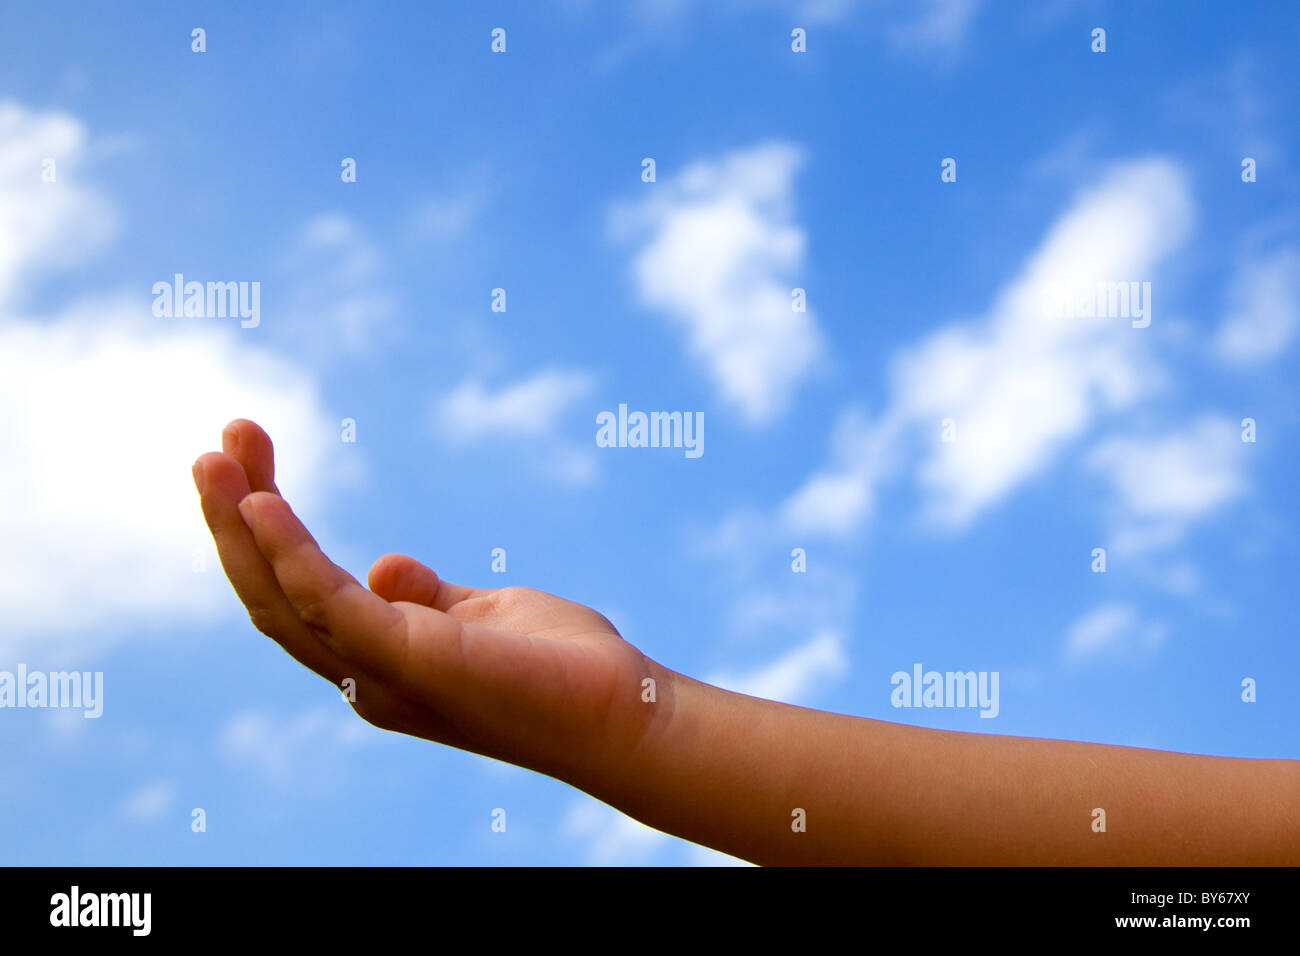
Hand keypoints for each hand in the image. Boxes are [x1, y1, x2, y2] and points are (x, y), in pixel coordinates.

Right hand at [192, 420, 674, 786]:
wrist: (627, 713)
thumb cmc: (562, 669)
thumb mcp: (483, 616)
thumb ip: (428, 598)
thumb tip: (380, 566)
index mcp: (379, 662)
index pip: (298, 593)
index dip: (265, 532)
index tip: (254, 458)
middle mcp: (365, 677)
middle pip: (273, 595)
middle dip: (235, 520)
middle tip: (218, 443)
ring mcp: (382, 675)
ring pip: (281, 600)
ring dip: (241, 525)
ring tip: (218, 452)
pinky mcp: (410, 662)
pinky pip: (330, 602)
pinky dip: (289, 552)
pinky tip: (264, 501)